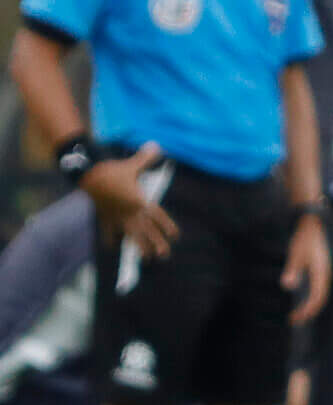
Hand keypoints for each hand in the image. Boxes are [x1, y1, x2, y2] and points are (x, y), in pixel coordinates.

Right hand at [82, 143, 176, 258]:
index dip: (166, 226)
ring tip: (146, 259)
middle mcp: (129, 212)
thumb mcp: (132, 164)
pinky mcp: (103, 216)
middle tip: (164, 255)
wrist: (86, 174)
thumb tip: (157, 146)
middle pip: (146, 231)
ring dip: (138, 246)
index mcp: (139, 201)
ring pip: (130, 235)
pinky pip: (107, 231)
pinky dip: (110, 239)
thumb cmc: (112, 169)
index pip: (157, 216)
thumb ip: (146, 158)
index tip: (175, 236)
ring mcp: (116, 216)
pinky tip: (112, 249)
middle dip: (155, 243)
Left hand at [283, 212, 331, 324]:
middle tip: (293, 320)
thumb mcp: (295, 254)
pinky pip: (318, 289)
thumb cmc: (303, 239)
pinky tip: (302, 299)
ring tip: (297, 314)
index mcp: (321, 273)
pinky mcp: (320, 270)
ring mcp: (324, 273)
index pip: (317, 297)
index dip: (307, 310)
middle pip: (320, 299)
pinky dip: (310, 298)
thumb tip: (287, 286)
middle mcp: (325, 275)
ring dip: (309, 306)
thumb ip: (292, 270)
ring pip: (320, 295)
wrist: (312, 224)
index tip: (295, 318)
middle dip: (308, 312)